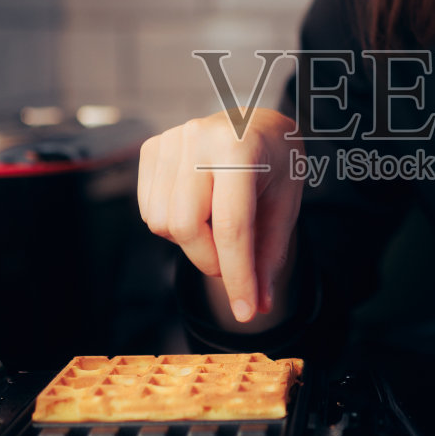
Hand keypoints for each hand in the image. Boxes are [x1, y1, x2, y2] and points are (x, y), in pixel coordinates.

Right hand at [137, 108, 301, 323]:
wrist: (258, 124)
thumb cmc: (276, 166)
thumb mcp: (286, 206)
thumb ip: (269, 256)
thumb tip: (257, 306)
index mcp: (242, 147)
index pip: (232, 226)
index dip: (238, 276)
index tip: (245, 311)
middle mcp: (200, 137)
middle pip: (187, 227)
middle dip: (210, 261)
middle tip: (233, 266)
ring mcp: (171, 140)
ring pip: (162, 223)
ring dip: (191, 244)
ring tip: (218, 228)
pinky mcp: (152, 148)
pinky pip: (149, 211)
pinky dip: (172, 226)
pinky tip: (198, 211)